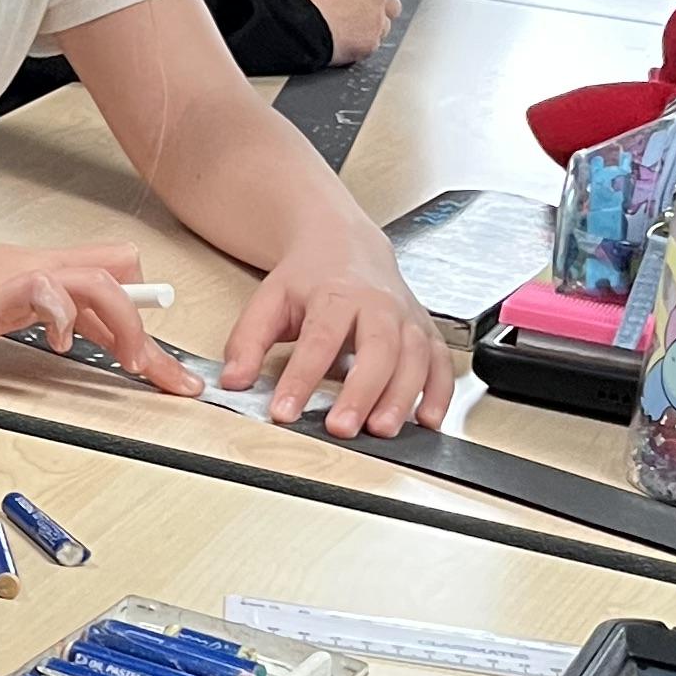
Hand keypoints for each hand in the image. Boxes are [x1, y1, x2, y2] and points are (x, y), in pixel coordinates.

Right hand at [0, 219, 198, 403]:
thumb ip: (32, 314)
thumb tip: (69, 334)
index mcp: (43, 273)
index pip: (115, 286)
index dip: (147, 328)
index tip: (169, 373)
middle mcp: (40, 269)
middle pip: (123, 276)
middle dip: (151, 330)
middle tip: (164, 376)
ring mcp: (18, 278)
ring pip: (100, 281)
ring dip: (125, 323)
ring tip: (126, 361)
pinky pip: (46, 290)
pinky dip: (63, 316)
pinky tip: (58, 342)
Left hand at [221, 251, 451, 440]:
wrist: (345, 244)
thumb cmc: (309, 277)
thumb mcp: (269, 299)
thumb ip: (248, 341)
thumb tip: (234, 381)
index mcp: (336, 294)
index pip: (319, 340)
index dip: (302, 379)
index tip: (284, 412)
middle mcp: (380, 304)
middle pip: (378, 349)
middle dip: (362, 391)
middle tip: (342, 428)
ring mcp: (408, 318)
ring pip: (415, 357)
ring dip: (402, 397)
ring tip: (382, 430)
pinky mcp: (426, 332)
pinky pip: (441, 363)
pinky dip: (440, 392)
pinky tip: (428, 421)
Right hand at [285, 0, 400, 63]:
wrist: (293, 27)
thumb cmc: (293, 1)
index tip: (347, 1)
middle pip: (390, 4)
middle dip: (377, 11)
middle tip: (355, 19)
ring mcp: (377, 19)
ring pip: (383, 28)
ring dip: (369, 31)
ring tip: (345, 34)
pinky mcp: (372, 42)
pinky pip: (372, 47)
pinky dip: (360, 48)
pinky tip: (342, 46)